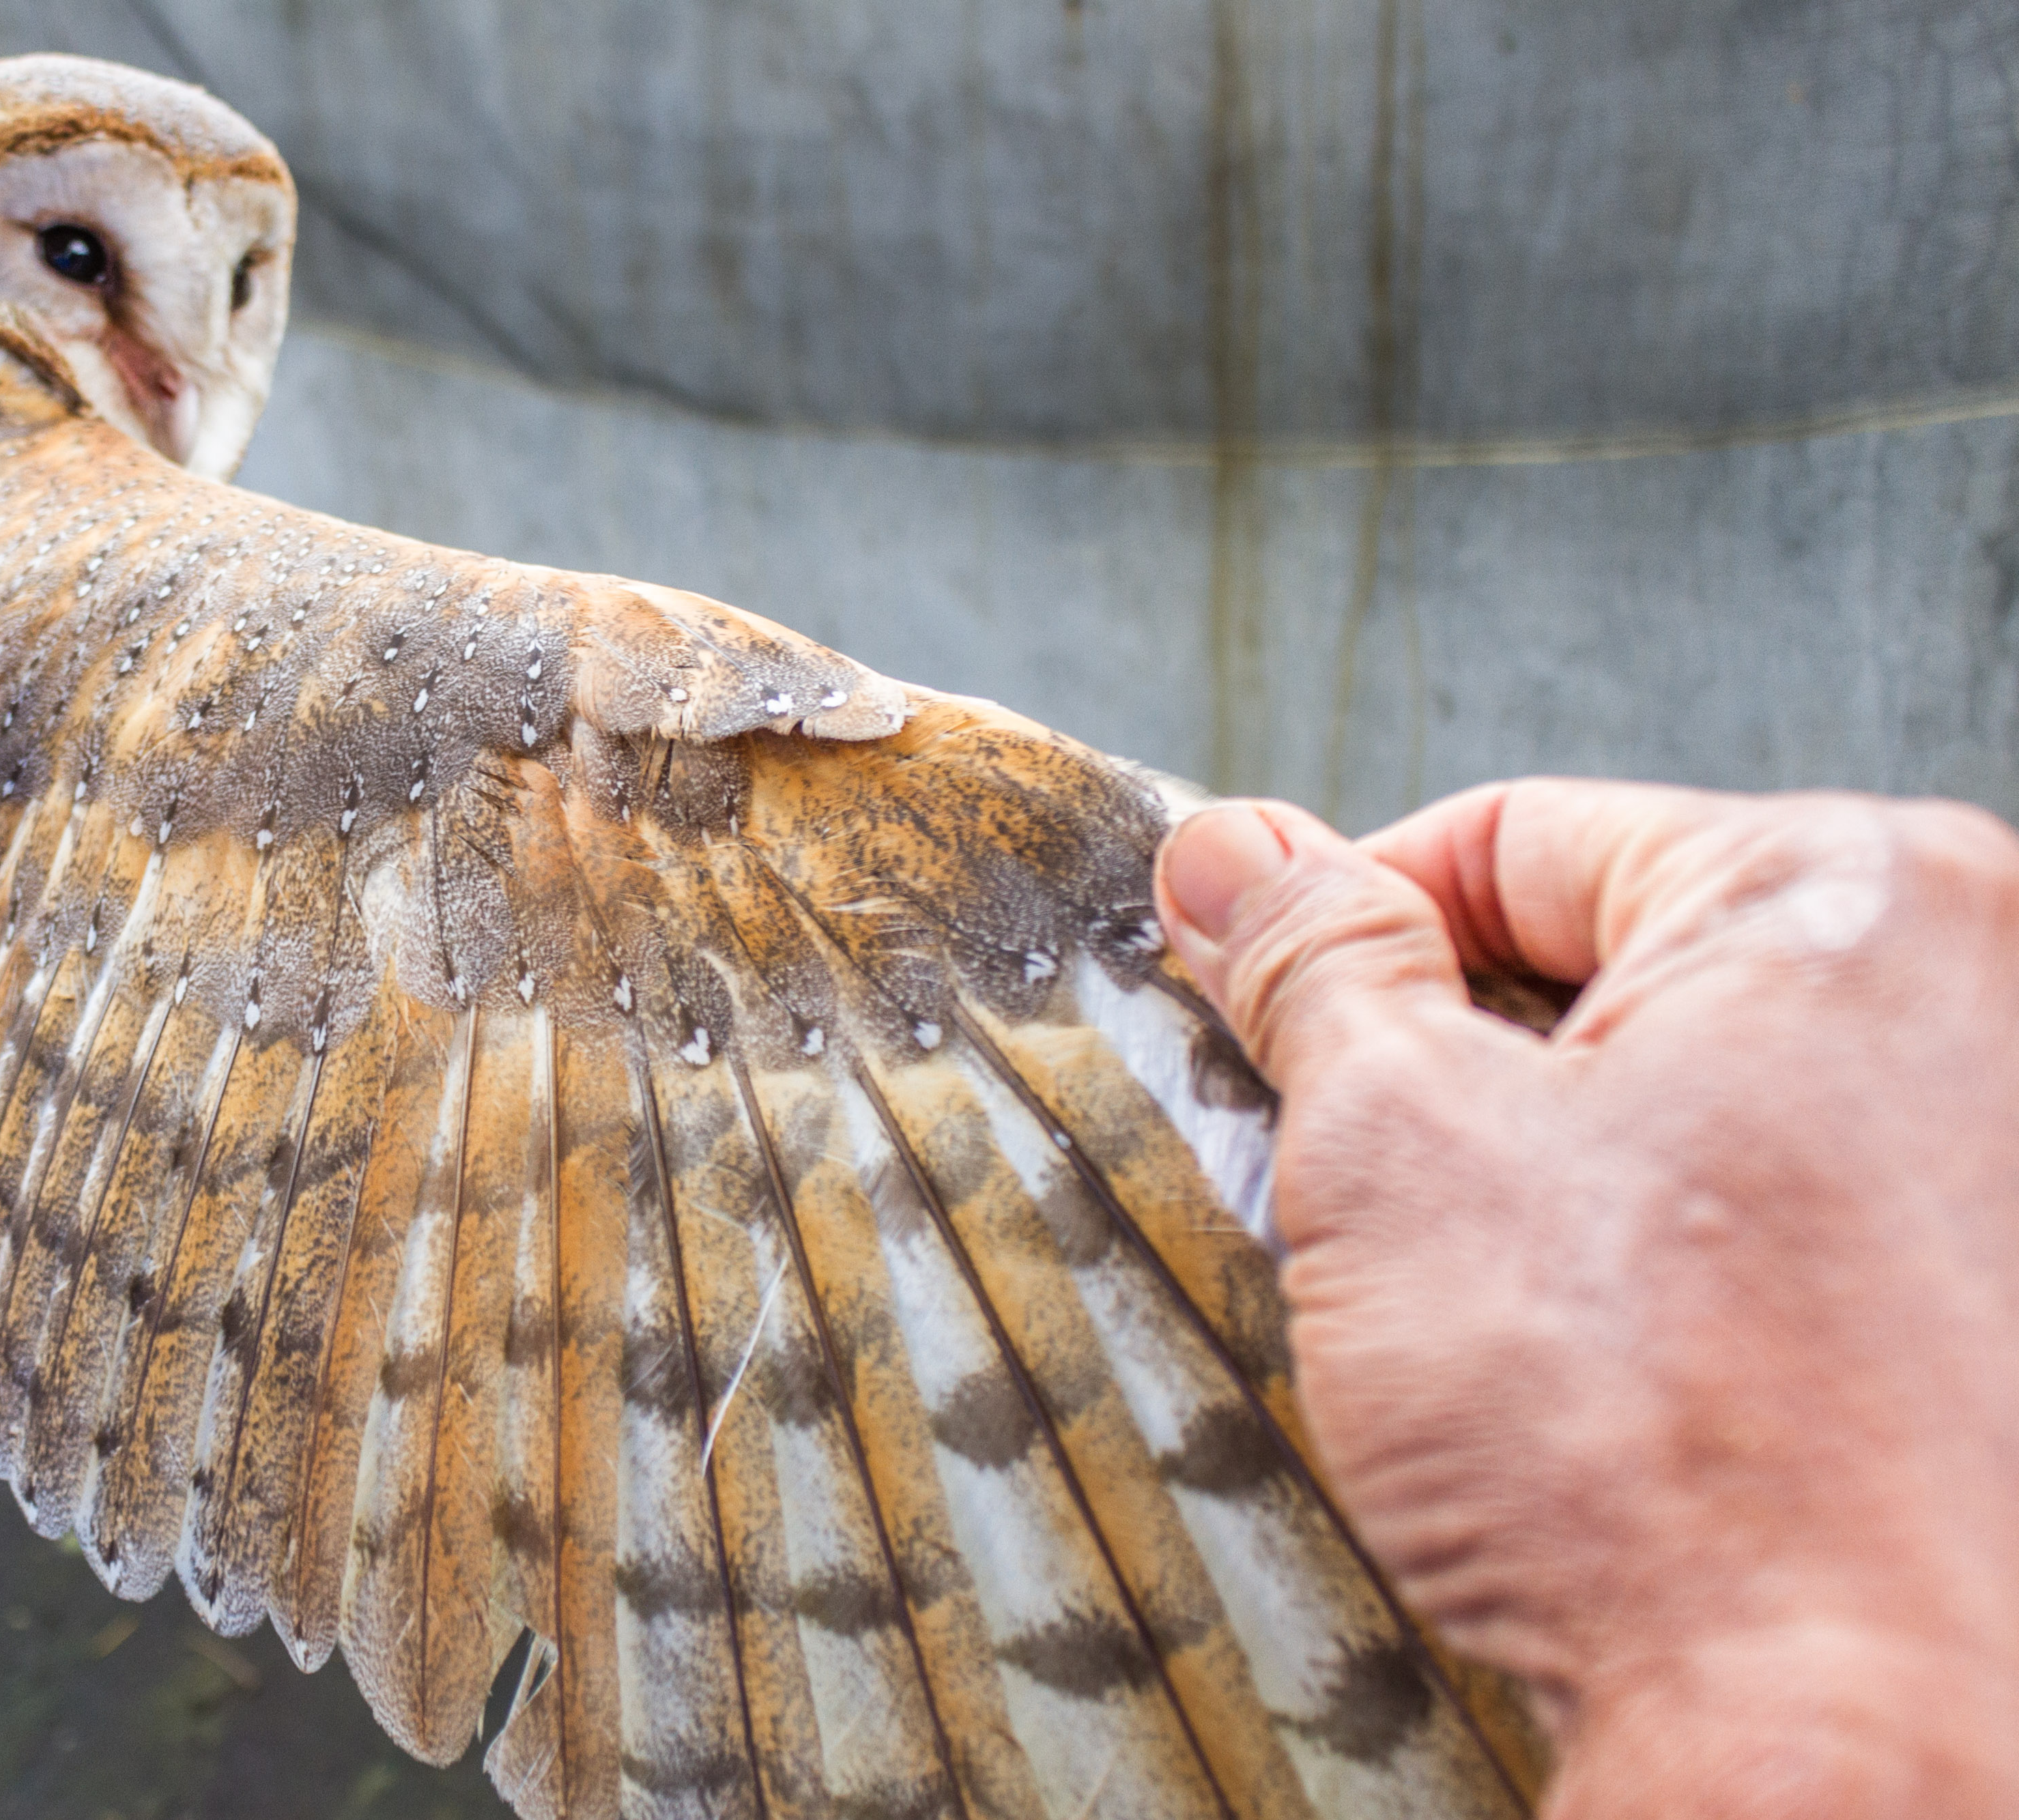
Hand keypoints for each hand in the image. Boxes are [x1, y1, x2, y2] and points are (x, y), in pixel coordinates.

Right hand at [1154, 781, 2018, 1817]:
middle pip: (1623, 965)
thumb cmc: (1641, 1438)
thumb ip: (1313, 963)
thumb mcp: (1399, 1143)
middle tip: (1363, 1203)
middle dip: (1460, 1070)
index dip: (1346, 932)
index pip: (1519, 839)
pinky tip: (1605, 1376)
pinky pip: (1784, 1216)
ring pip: (1700, 1099)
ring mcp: (2011, 1155)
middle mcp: (1985, 992)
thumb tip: (1233, 852)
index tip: (1260, 1031)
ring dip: (1557, 1178)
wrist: (1842, 1738)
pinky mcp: (1997, 1301)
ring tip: (1488, 1319)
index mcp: (1854, 890)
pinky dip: (1667, 1265)